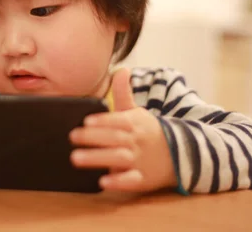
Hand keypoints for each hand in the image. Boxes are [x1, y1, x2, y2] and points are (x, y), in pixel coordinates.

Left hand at [69, 68, 176, 192]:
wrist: (179, 155)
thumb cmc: (148, 132)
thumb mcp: (136, 112)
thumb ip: (124, 92)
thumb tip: (121, 69)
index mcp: (134, 124)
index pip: (118, 120)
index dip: (103, 120)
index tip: (85, 120)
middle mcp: (136, 141)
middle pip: (114, 138)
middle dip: (93, 138)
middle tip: (72, 137)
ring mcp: (140, 161)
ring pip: (118, 158)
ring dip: (97, 158)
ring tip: (75, 158)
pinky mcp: (142, 179)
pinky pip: (131, 181)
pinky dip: (118, 182)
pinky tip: (102, 182)